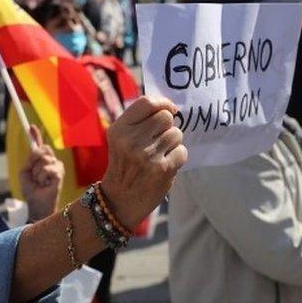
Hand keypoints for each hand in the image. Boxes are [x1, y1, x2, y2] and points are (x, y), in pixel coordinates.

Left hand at [18, 127, 64, 221]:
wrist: (36, 204)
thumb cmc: (31, 190)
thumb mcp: (25, 172)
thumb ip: (30, 160)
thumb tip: (35, 149)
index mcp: (42, 161)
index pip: (40, 145)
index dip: (36, 135)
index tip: (31, 126)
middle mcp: (52, 161)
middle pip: (42, 148)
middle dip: (33, 159)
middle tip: (33, 173)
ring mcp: (57, 166)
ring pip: (43, 159)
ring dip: (36, 172)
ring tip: (39, 182)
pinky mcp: (60, 173)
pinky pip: (46, 168)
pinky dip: (41, 177)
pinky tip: (44, 184)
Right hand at [100, 96, 187, 228]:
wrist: (119, 200)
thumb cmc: (125, 164)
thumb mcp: (121, 138)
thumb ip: (140, 120)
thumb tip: (170, 107)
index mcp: (119, 129)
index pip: (147, 102)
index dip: (163, 103)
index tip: (169, 109)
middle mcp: (131, 140)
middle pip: (165, 117)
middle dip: (167, 127)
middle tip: (158, 140)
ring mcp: (147, 155)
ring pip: (176, 134)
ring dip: (173, 143)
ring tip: (160, 154)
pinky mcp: (162, 169)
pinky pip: (182, 151)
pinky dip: (177, 158)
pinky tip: (165, 165)